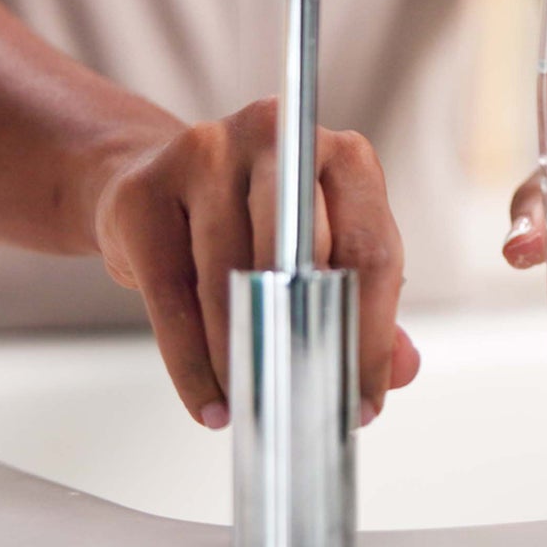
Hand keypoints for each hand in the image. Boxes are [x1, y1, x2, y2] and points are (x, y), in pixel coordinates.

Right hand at [94, 98, 420, 429]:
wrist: (148, 182)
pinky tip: (210, 400)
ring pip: (231, 279)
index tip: (362, 399)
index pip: (371, 250)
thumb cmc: (248, 222)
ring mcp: (204, 153)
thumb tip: (402, 369)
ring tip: (255, 408)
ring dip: (245, 358)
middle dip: (307, 342)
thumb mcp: (319, 251)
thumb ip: (363, 305)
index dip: (371, 335)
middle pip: (302, 255)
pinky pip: (172, 295)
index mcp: (339, 153)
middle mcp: (275, 137)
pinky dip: (192, 363)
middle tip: (309, 403)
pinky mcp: (144, 190)